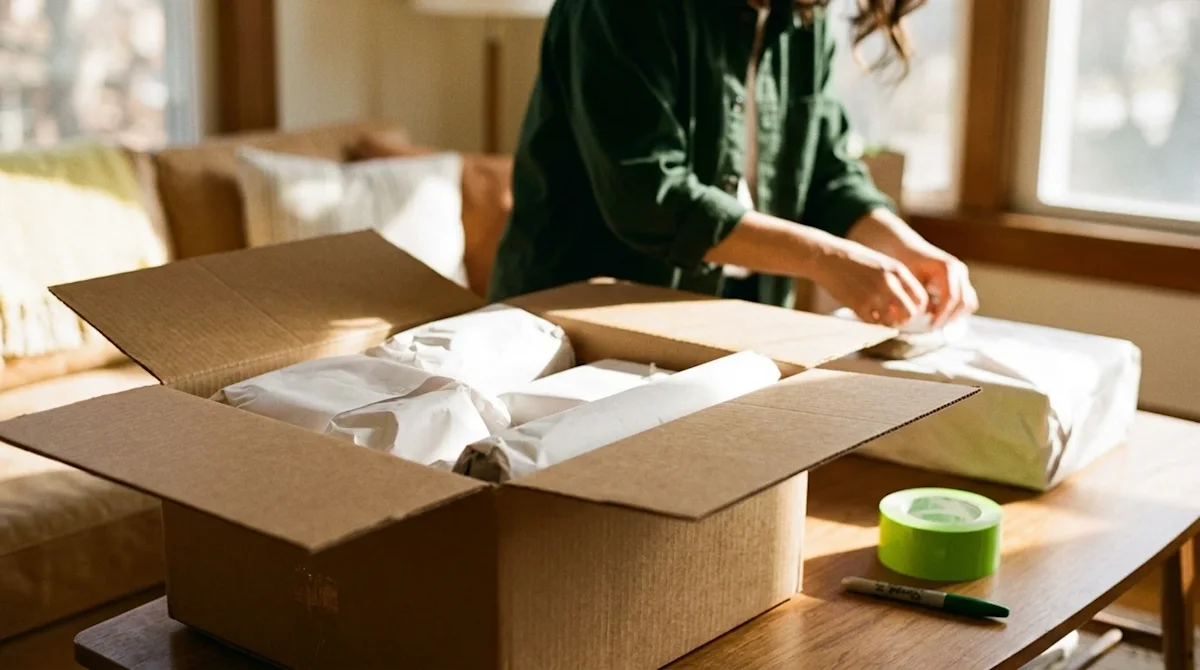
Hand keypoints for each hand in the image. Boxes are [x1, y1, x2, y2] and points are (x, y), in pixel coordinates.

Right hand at [810, 236, 929, 326]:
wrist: (827, 256)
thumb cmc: (853, 258)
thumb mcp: (881, 263)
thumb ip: (895, 279)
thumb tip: (904, 300)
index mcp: (897, 271)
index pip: (920, 298)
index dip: (917, 309)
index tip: (908, 310)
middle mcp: (889, 284)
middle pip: (909, 313)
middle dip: (904, 319)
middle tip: (896, 318)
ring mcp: (873, 295)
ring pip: (891, 321)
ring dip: (887, 322)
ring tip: (880, 317)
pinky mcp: (858, 305)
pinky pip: (873, 322)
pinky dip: (872, 322)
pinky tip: (866, 314)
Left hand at [892, 240, 978, 327]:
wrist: (907, 249)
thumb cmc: (905, 264)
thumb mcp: (908, 279)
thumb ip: (917, 297)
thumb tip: (921, 316)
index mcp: (947, 268)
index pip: (952, 297)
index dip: (943, 314)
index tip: (931, 325)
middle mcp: (959, 270)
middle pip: (964, 301)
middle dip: (950, 317)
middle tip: (934, 327)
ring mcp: (962, 275)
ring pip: (969, 302)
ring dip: (955, 315)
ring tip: (936, 322)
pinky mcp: (962, 281)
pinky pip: (966, 300)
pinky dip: (957, 311)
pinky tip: (939, 314)